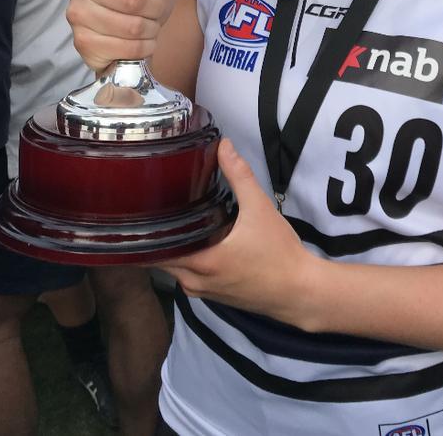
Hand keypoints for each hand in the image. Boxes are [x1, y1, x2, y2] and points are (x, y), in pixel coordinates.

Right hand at [65, 0, 175, 73]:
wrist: (140, 22)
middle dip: (155, 7)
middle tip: (157, 8)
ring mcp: (77, 14)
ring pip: (132, 27)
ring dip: (151, 28)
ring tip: (149, 24)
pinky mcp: (83, 42)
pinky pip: (127, 49)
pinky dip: (143, 47)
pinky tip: (142, 41)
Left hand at [156, 139, 318, 326]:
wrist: (301, 291)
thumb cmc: (279, 253)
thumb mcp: (259, 208)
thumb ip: (239, 176)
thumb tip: (224, 146)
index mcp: (201, 263)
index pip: (154, 252)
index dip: (144, 232)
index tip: (141, 211)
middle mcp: (196, 283)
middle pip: (162, 260)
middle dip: (159, 237)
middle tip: (157, 209)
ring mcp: (206, 293)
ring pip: (177, 270)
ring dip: (176, 250)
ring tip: (176, 221)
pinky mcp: (218, 296)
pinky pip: (192, 277)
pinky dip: (191, 261)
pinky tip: (200, 241)